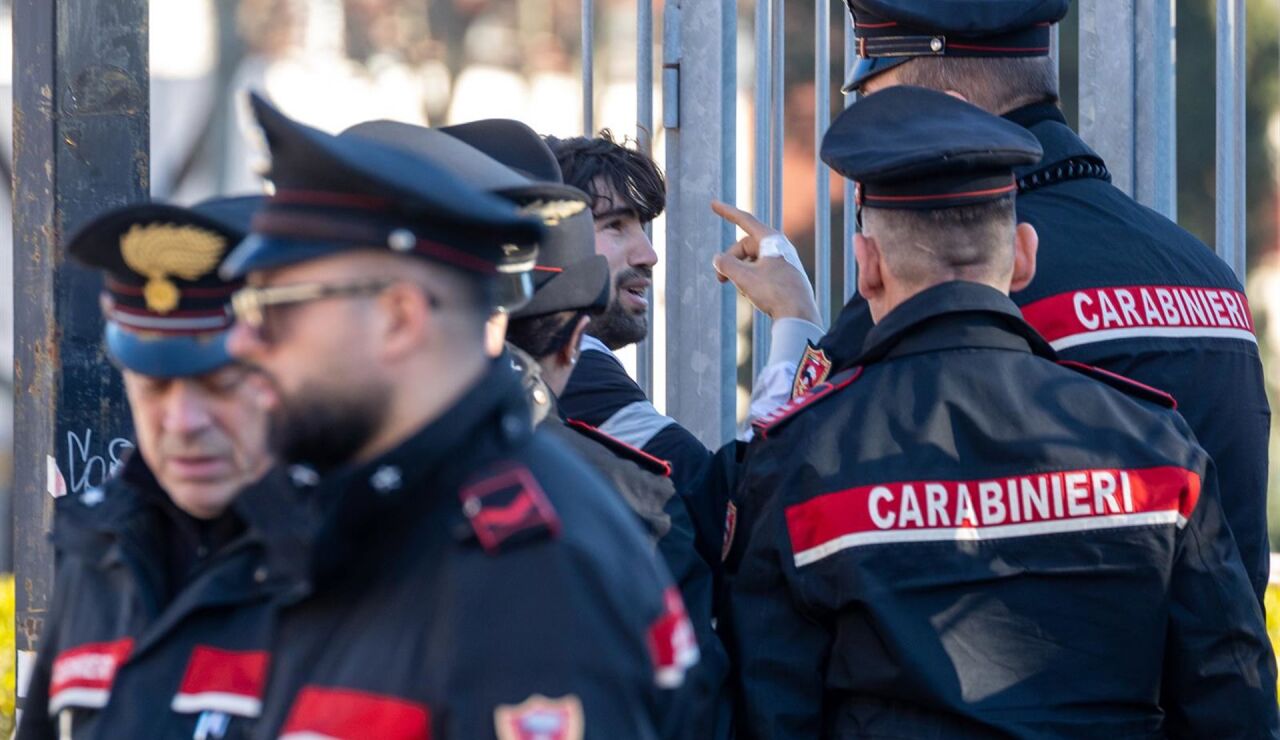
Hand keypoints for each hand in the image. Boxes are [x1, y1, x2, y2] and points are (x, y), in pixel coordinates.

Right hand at [711, 200, 821, 323]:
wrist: (799, 315)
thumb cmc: (774, 292)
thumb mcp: (743, 277)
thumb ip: (726, 264)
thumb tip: (718, 259)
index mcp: (771, 239)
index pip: (745, 220)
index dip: (727, 212)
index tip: (713, 204)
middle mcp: (779, 247)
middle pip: (744, 246)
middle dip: (730, 261)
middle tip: (719, 280)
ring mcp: (783, 261)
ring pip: (752, 261)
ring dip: (740, 273)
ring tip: (744, 291)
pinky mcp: (785, 276)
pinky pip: (761, 272)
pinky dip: (751, 280)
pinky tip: (753, 296)